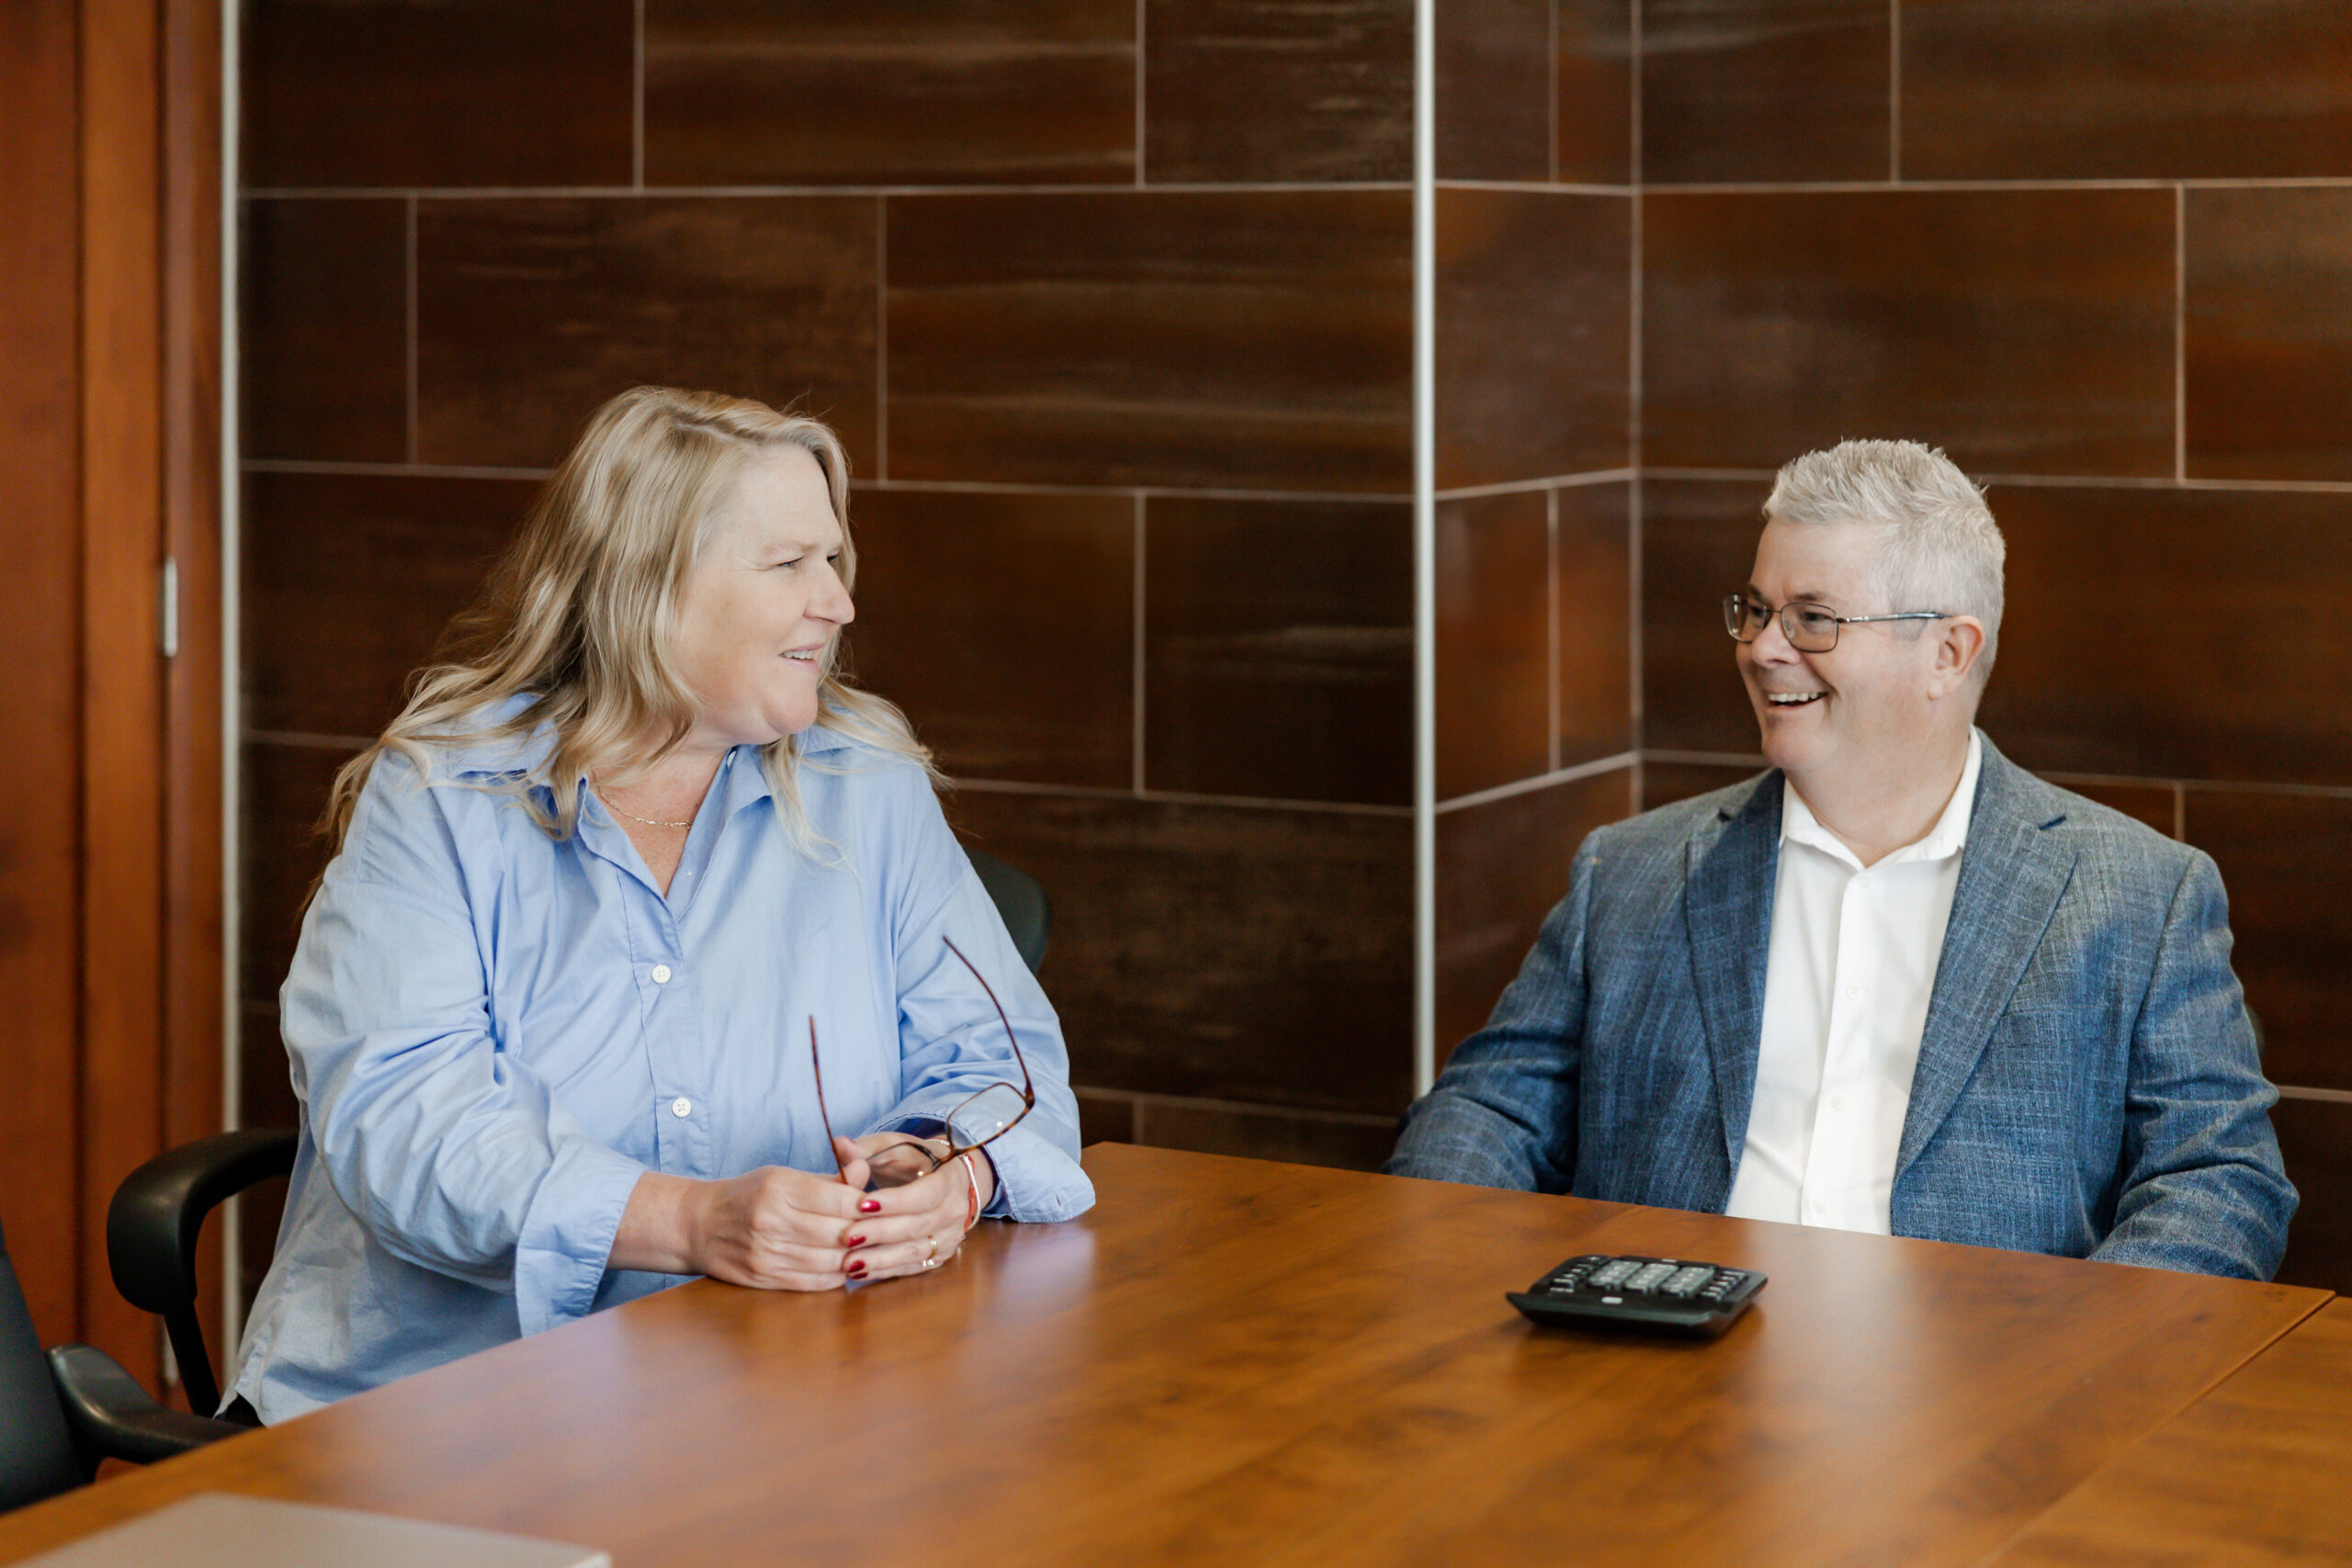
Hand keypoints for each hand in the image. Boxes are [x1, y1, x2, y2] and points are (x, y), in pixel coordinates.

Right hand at [614, 1166, 867, 1290]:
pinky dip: (836, 1276)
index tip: (880, 1205)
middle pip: (839, 1233)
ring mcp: (766, 1254)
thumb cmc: (748, 1195)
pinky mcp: (763, 1278)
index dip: (867, 1205)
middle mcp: (772, 1221)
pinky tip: (846, 1267)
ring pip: (830, 1261)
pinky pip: (814, 1283)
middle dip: (867, 1234)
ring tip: (869, 1250)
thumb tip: (865, 1169)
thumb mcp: (783, 1175)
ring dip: (856, 1258)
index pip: (840, 1199)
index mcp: (780, 1188)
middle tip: (883, 1231)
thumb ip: (828, 1178)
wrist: (697, 1225)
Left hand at [830, 1135, 987, 1282]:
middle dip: (880, 1232)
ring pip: (915, 1251)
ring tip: (848, 1262)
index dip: (895, 1201)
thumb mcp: (898, 1146)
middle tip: (847, 1236)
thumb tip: (841, 1145)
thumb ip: (868, 1147)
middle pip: (917, 1226)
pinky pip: (911, 1267)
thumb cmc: (920, 1161)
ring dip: (880, 1259)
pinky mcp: (939, 1256)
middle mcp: (955, 1211)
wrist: (955, 1182)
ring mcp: (950, 1237)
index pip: (925, 1194)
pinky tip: (859, 1271)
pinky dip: (884, 1270)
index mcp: (950, 1178)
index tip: (862, 1204)